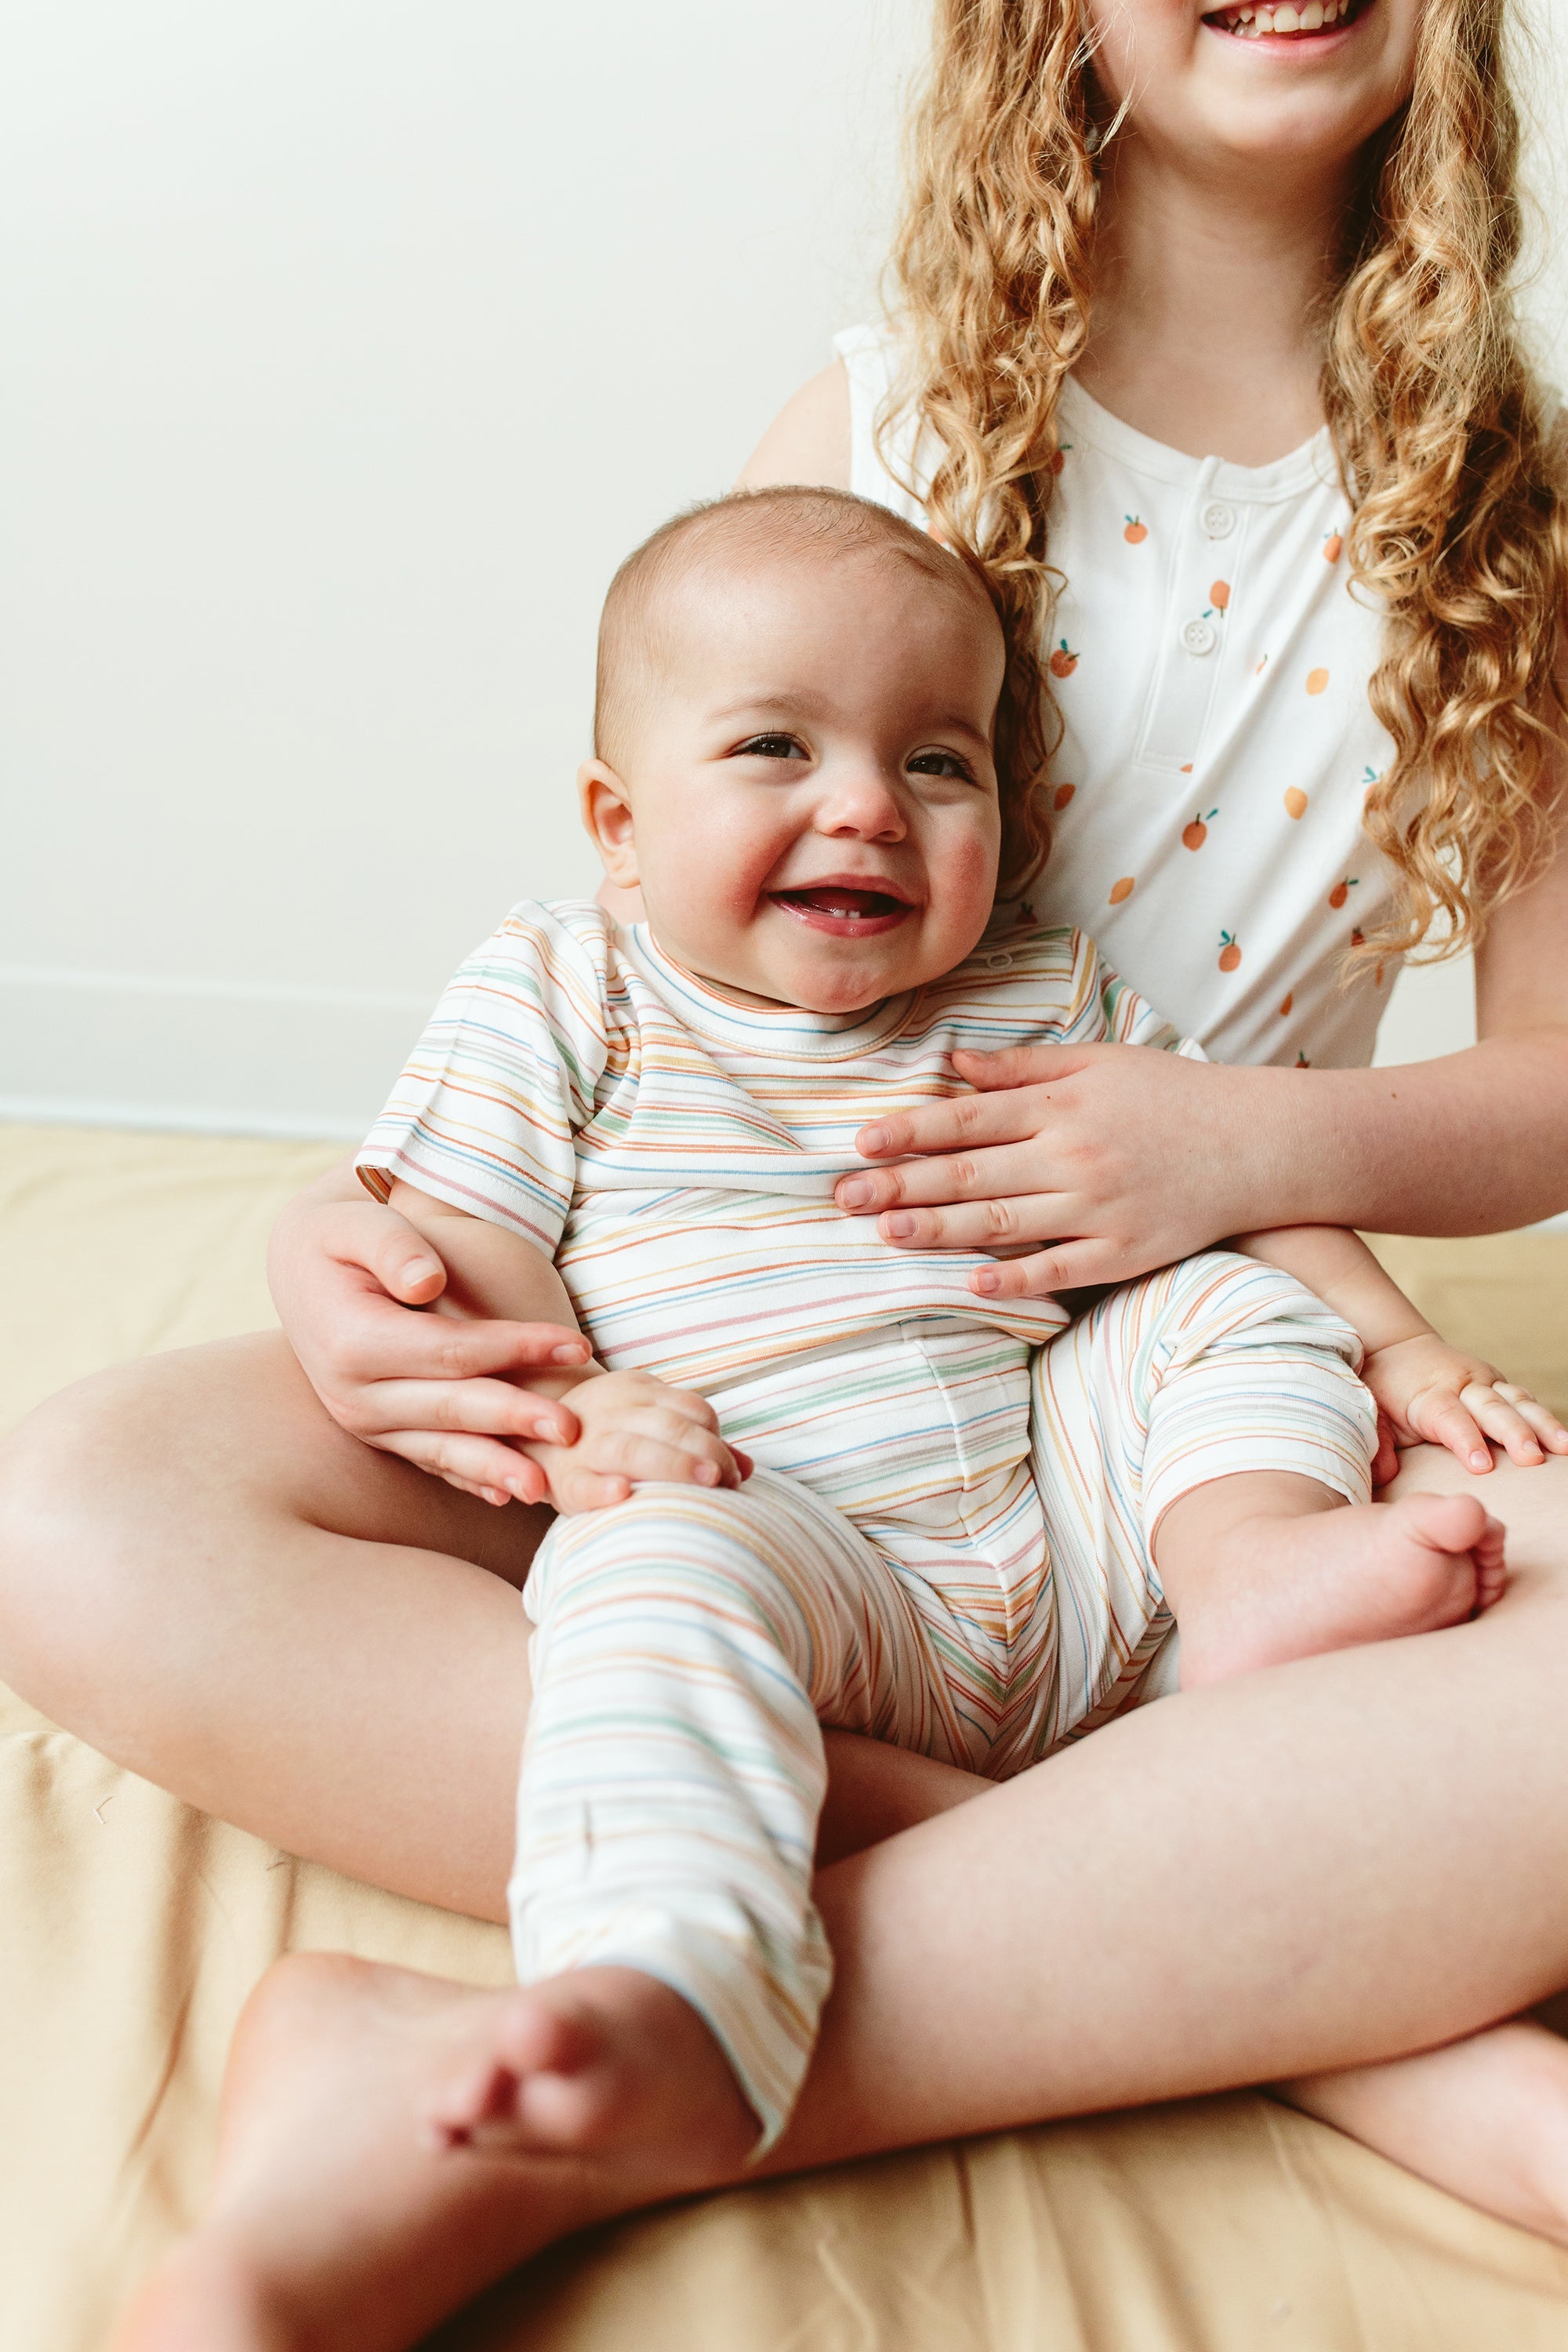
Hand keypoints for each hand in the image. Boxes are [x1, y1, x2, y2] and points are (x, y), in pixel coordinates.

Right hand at [267, 1182, 592, 1507]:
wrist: (302, 1270)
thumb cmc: (342, 1238)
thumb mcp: (357, 1224)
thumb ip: (392, 1246)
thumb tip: (426, 1280)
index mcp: (353, 1342)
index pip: (449, 1350)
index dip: (515, 1348)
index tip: (576, 1345)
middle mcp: (353, 1393)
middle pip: (450, 1409)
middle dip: (515, 1418)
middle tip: (573, 1429)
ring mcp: (363, 1421)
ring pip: (439, 1449)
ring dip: (494, 1468)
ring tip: (546, 1489)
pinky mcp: (378, 1434)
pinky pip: (427, 1460)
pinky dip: (467, 1478)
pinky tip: (507, 1494)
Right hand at [522, 1372, 751, 1515]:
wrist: (528, 1436)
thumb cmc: (604, 1435)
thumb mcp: (646, 1420)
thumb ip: (695, 1440)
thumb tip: (748, 1469)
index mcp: (634, 1391)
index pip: (688, 1408)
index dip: (716, 1437)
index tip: (733, 1471)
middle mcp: (610, 1412)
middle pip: (667, 1426)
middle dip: (705, 1451)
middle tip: (728, 1480)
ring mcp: (585, 1445)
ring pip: (633, 1449)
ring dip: (674, 1465)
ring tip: (708, 1483)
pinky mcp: (563, 1480)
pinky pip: (582, 1483)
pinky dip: (602, 1489)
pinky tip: (623, 1494)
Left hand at [834, 1045, 1253, 1297]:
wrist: (1261, 1143)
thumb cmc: (1173, 1096)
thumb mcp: (1099, 1062)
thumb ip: (1022, 1069)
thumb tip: (952, 1063)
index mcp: (1062, 1105)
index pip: (969, 1118)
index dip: (911, 1131)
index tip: (862, 1143)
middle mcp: (1074, 1156)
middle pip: (972, 1173)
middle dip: (903, 1184)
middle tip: (844, 1197)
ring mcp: (1099, 1208)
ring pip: (1004, 1222)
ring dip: (940, 1230)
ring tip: (886, 1233)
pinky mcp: (1125, 1251)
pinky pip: (1061, 1269)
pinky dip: (1016, 1279)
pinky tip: (971, 1284)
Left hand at [1361, 1331, 1567, 1477]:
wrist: (1398, 1348)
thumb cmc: (1384, 1388)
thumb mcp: (1373, 1411)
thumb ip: (1378, 1440)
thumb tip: (1384, 1472)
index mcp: (1430, 1396)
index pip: (1450, 1419)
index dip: (1467, 1441)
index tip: (1482, 1466)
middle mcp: (1462, 1385)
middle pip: (1492, 1410)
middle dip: (1514, 1434)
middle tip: (1531, 1459)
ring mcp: (1485, 1382)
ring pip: (1517, 1402)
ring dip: (1541, 1424)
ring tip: (1563, 1447)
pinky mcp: (1499, 1384)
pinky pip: (1525, 1400)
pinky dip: (1545, 1417)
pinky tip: (1562, 1440)